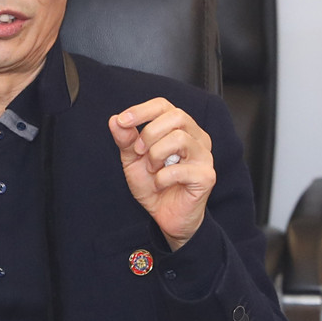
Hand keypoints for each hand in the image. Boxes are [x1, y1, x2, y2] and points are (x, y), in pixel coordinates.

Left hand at [108, 98, 215, 250]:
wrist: (164, 215)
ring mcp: (204, 156)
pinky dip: (161, 178)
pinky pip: (180, 169)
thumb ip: (125, 139)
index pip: (163, 105)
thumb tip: (115, 120)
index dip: (142, 110)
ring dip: (156, 155)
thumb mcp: (132, 159)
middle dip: (149, 134)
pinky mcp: (206, 176)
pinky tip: (160, 184)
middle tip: (139, 152)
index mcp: (179, 128)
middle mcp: (196, 137)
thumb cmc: (154, 184)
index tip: (123, 121)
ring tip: (152, 170)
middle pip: (176, 116)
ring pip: (179, 138)